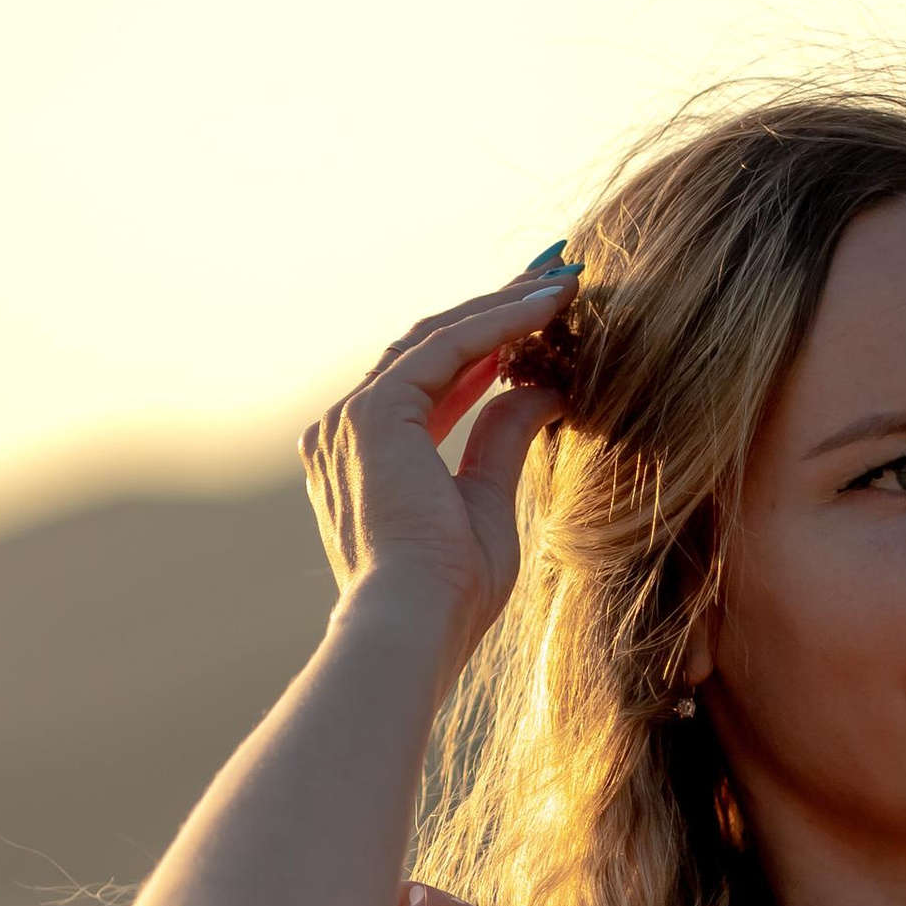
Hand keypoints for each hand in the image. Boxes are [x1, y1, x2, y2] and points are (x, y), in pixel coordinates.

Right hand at [298, 262, 574, 668]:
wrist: (414, 624)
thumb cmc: (450, 593)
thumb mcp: (487, 503)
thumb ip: (501, 442)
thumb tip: (544, 391)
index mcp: (364, 458)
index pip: (427, 381)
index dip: (485, 347)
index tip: (537, 323)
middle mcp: (344, 429)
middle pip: (427, 348)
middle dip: (493, 312)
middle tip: (551, 281)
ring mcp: (351, 417)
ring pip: (438, 338)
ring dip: (503, 306)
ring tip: (561, 281)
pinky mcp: (374, 412)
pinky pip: (449, 346)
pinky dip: (501, 321)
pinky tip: (549, 304)